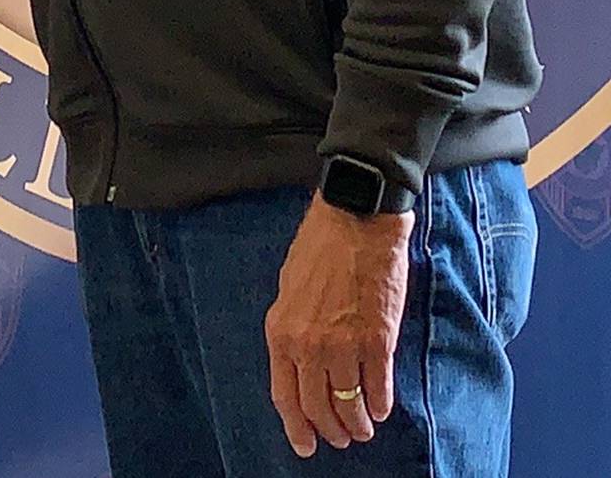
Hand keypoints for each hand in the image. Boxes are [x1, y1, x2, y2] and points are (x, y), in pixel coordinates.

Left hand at [264, 192, 412, 457]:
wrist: (355, 219)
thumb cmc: (320, 247)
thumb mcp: (290, 288)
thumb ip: (294, 328)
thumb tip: (302, 361)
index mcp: (281, 330)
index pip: (284, 394)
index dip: (296, 425)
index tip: (305, 445)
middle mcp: (308, 344)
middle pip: (317, 407)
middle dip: (331, 430)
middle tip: (341, 438)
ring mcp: (343, 345)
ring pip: (350, 405)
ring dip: (358, 424)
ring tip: (364, 427)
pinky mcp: (378, 341)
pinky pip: (378, 388)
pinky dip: (381, 404)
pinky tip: (382, 407)